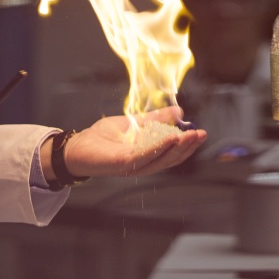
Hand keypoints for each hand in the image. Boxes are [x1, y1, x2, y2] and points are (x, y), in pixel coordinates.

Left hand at [58, 107, 205, 178]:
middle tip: (201, 134)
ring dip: (177, 149)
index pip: (172, 153)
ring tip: (190, 136)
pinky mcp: (122, 164)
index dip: (187, 145)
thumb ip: (156, 119)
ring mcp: (133, 166)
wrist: (77, 145)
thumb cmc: (102, 137)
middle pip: (170, 160)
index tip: (201, 133)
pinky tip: (170, 138)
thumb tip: (179, 111)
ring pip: (160, 161)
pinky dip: (158, 148)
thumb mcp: (135, 123)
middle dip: (187, 147)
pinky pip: (144, 157)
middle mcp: (142, 164)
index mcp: (147, 156)